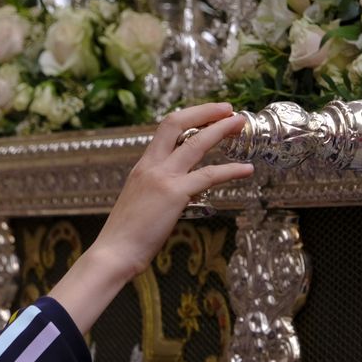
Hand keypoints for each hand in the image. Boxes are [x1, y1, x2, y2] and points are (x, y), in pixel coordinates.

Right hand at [50, 103, 253, 334]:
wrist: (114, 252)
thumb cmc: (126, 236)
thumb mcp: (139, 202)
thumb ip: (156, 190)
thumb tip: (175, 192)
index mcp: (142, 167)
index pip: (165, 129)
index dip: (189, 117)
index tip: (208, 114)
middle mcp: (151, 166)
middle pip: (177, 123)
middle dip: (205, 112)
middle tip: (228, 109)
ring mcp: (163, 178)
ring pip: (196, 143)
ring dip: (221, 130)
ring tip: (241, 124)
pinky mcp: (175, 194)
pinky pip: (209, 176)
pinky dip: (231, 170)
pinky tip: (247, 169)